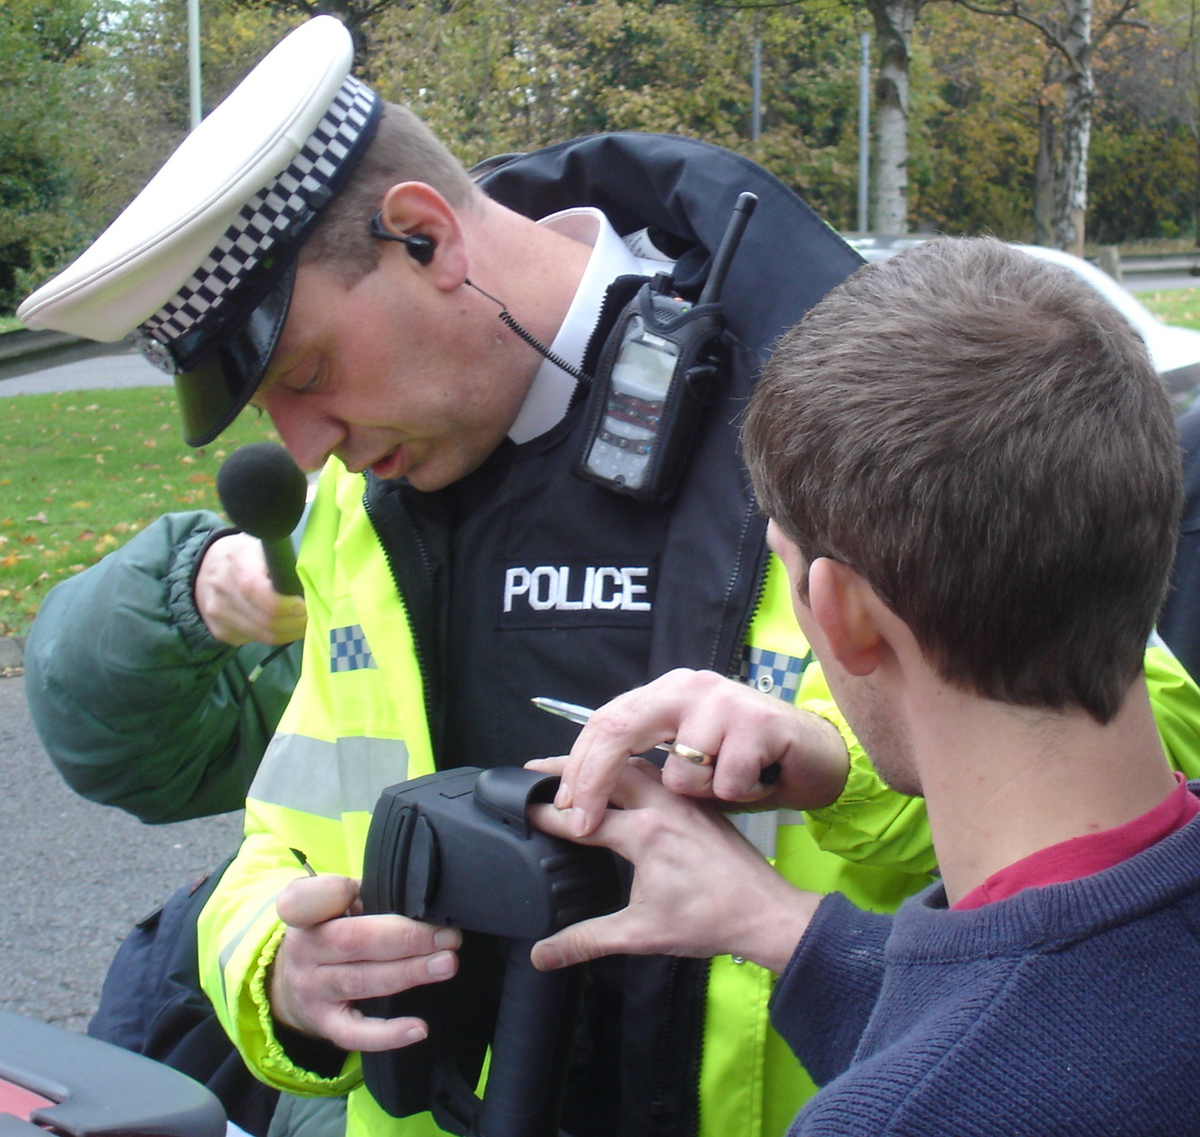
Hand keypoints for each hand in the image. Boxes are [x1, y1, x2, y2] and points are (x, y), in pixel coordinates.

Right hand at [195, 532, 306, 645]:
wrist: (204, 567)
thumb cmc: (244, 554)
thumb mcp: (261, 546)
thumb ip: (281, 562)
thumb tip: (310, 581)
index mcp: (237, 563)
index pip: (256, 591)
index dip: (284, 605)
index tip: (303, 606)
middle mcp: (223, 591)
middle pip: (265, 620)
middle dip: (296, 622)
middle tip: (312, 617)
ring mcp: (218, 614)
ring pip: (263, 636)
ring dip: (289, 633)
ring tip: (303, 623)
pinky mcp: (220, 631)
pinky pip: (255, 640)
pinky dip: (274, 636)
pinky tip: (284, 626)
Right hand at [270, 874, 460, 1051]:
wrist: (292, 982)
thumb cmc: (329, 930)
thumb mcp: (334, 903)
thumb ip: (363, 895)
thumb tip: (416, 898)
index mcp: (303, 913)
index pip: (307, 900)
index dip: (335, 892)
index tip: (375, 889)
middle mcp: (303, 951)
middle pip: (354, 941)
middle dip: (406, 937)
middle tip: (447, 936)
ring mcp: (312, 991)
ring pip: (362, 981)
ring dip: (409, 972)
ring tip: (446, 964)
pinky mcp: (325, 1024)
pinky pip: (355, 1034)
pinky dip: (388, 1034)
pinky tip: (419, 1028)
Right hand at [529, 763, 817, 973]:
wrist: (765, 913)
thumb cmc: (709, 921)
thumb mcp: (641, 933)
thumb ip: (587, 941)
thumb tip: (543, 955)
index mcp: (644, 834)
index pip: (582, 816)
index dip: (546, 814)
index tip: (518, 811)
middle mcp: (662, 806)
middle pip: (605, 773)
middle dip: (566, 769)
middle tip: (532, 769)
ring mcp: (681, 799)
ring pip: (632, 766)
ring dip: (600, 764)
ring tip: (569, 765)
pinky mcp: (696, 802)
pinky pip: (655, 771)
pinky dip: (628, 767)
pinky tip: (619, 774)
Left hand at [543, 669, 848, 836]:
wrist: (816, 754)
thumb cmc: (745, 760)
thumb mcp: (688, 756)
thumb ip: (645, 760)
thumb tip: (583, 791)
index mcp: (666, 693)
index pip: (606, 719)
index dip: (580, 762)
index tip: (564, 803)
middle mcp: (689, 688)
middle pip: (621, 729)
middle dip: (596, 781)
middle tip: (581, 822)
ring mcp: (723, 702)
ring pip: (681, 773)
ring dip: (703, 796)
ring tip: (729, 783)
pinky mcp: (758, 723)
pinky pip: (727, 783)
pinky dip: (741, 795)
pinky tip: (758, 779)